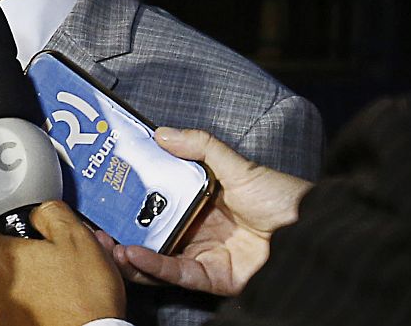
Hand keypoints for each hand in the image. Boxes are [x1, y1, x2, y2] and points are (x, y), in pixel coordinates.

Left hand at [0, 201, 124, 325]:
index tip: (18, 243)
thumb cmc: (85, 298)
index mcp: (7, 259)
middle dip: (21, 268)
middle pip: (0, 270)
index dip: (3, 239)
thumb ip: (51, 214)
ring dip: (27, 293)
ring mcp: (3, 316)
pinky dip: (31, 315)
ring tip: (56, 294)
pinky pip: (16, 318)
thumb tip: (40, 212)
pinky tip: (54, 313)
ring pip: (9, 296)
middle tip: (49, 269)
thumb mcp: (77, 238)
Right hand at [107, 127, 311, 296]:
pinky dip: (153, 265)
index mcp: (202, 201)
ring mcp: (205, 254)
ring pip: (157, 256)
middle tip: (94, 222)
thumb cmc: (282, 198)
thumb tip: (160, 132)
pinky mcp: (213, 277)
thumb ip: (200, 146)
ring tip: (107, 241)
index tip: (105, 190)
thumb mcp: (237, 165)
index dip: (130, 197)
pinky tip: (133, 254)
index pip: (157, 200)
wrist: (315, 231)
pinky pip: (177, 273)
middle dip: (120, 228)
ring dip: (129, 251)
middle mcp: (199, 228)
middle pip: (151, 230)